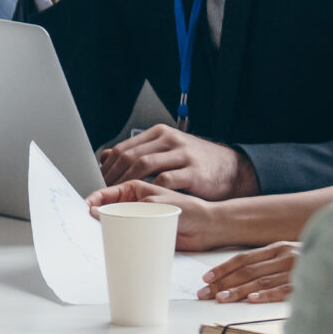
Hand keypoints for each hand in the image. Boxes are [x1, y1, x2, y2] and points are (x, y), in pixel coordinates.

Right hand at [86, 179, 227, 249]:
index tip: (83, 208)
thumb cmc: (189, 210)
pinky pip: (123, 236)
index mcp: (135, 188)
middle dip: (94, 215)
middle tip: (85, 223)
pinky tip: (112, 243)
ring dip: (104, 228)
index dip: (93, 199)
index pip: (106, 192)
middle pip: (106, 208)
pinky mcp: (142, 233)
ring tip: (97, 234)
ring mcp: (137, 218)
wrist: (207, 228)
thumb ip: (128, 208)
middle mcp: (133, 203)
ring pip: (113, 223)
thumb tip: (103, 211)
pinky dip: (116, 239)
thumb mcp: (155, 204)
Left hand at [97, 125, 257, 197]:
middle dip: (113, 176)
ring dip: (126, 182)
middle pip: (130, 156)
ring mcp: (182, 154)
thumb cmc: (195, 163)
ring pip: (143, 164)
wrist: (232, 170)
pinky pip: (165, 179)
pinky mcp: (193, 172)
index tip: (100, 182)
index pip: (124, 148)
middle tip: (105, 192)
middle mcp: (169, 140)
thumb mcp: (166, 152)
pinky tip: (143, 199)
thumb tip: (105, 157)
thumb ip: (139, 153)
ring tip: (119, 197)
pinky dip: (150, 189)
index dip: (108, 167)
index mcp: (160, 134)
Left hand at [195, 241, 297, 302]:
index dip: (222, 269)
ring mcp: (295, 268)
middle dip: (223, 283)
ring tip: (221, 299)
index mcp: (277, 249)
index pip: (243, 259)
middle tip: (204, 294)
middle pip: (246, 270)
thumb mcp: (290, 256)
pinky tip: (252, 299)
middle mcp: (284, 256)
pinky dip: (267, 294)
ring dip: (238, 290)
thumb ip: (269, 264)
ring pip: (260, 280)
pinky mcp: (307, 281)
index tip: (206, 279)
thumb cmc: (314, 261)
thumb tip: (242, 279)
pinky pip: (284, 288)